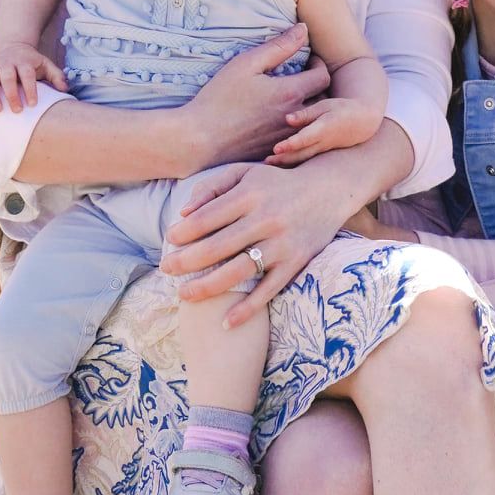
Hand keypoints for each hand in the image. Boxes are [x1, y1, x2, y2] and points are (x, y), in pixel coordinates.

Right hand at [0, 43, 67, 113]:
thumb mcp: (46, 65)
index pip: (27, 75)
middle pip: (7, 78)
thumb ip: (56, 76)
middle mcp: (7, 63)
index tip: (33, 104)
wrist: (15, 47)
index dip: (30, 89)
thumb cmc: (32, 62)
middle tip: (17, 111)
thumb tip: (64, 89)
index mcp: (24, 62)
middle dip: (11, 95)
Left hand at [163, 126, 408, 326]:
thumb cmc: (277, 182)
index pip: (208, 217)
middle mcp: (266, 218)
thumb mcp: (246, 172)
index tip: (169, 241)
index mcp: (250, 194)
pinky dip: (248, 308)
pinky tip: (226, 322)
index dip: (184, 232)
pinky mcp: (297, 262)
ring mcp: (282, 243)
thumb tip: (183, 213)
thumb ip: (213, 187)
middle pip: (218, 246)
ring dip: (208, 287)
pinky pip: (269, 290)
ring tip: (185, 294)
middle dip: (186, 261)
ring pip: (239, 271)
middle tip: (166, 269)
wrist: (328, 189)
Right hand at [182, 26, 330, 168]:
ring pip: (313, 120)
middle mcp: (295, 117)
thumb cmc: (219, 99)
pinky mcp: (279, 151)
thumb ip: (279, 46)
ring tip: (295, 97)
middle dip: (318, 86)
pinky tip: (280, 118)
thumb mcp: (246, 64)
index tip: (308, 60)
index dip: (319, 64)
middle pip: (324, 99)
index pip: (323, 76)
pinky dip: (298, 126)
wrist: (199, 139)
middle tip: (304, 77)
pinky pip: (299, 137)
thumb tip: (303, 29)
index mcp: (290, 93)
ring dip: (310, 107)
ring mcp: (288, 137)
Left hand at [269, 97, 383, 164]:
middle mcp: (323, 143)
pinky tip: (280, 165)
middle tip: (266, 162)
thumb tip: (287, 119)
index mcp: (324, 128)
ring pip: (304, 159)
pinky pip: (307, 160)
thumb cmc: (342, 110)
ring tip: (268, 164)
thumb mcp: (326, 106)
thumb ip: (306, 114)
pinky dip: (294, 163)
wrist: (364, 123)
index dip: (291, 144)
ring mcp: (324, 151)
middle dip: (284, 158)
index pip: (306, 138)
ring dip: (286, 163)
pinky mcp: (323, 155)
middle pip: (301, 153)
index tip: (276, 148)